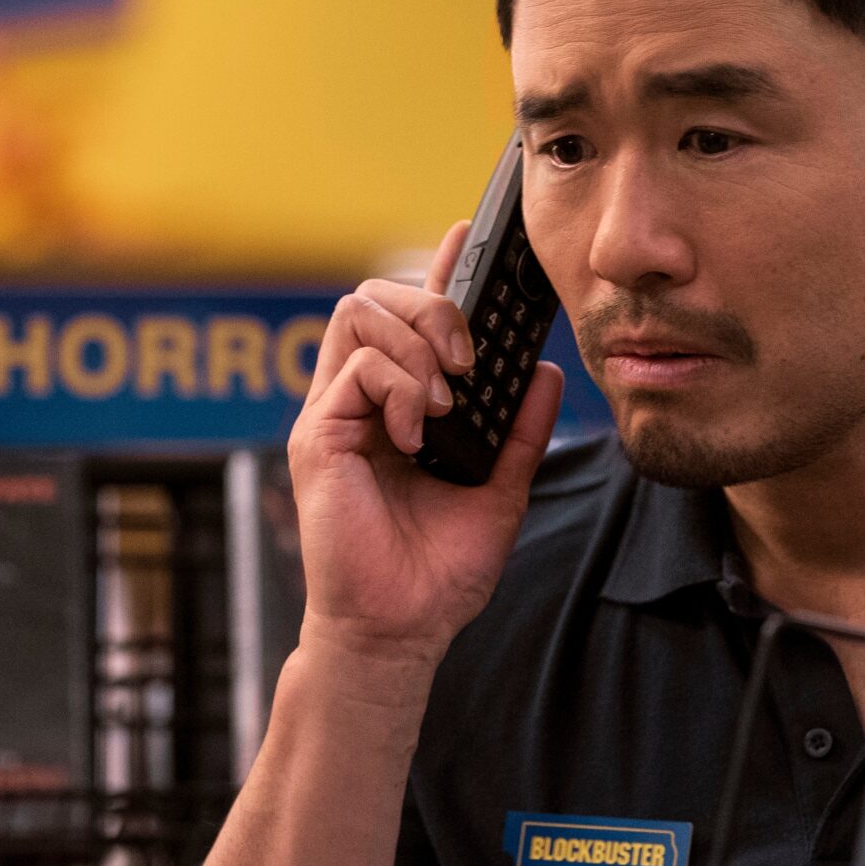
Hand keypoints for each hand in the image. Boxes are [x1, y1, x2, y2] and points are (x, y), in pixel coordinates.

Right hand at [287, 220, 564, 668]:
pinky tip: (417, 433)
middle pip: (376, 294)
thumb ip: (520, 432)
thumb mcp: (501, 491)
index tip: (465, 235)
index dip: (438, 270)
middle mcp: (361, 399)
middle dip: (430, 303)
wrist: (401, 630)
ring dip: (415, 343)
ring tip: (444, 402)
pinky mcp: (318, 436)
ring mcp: (335, 414)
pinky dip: (397, 388)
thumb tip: (545, 373)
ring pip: (358, 312)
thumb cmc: (437, 572)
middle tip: (467, 358)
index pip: (412, 317)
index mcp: (401, 404)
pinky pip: (355, 368)